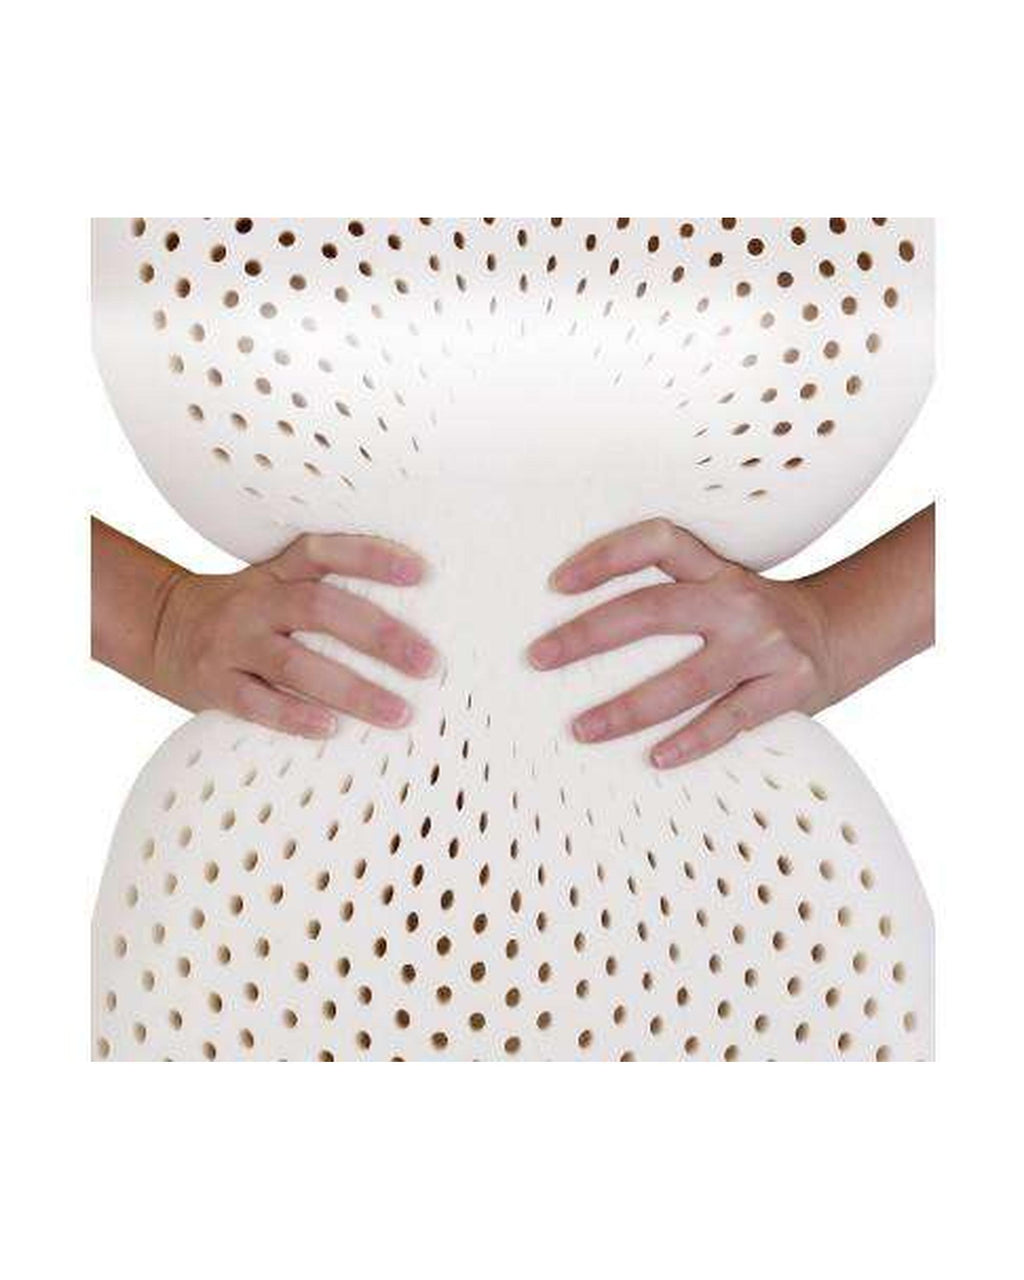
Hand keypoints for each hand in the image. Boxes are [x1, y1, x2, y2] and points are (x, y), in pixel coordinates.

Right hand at [153, 532, 437, 736]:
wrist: (159, 629)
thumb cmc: (246, 615)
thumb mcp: (276, 586)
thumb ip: (328, 595)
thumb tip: (414, 626)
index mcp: (277, 573)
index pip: (325, 552)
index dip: (372, 557)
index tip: (422, 573)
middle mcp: (256, 602)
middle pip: (320, 609)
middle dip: (379, 636)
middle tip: (428, 663)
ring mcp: (232, 644)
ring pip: (294, 663)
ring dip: (352, 690)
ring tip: (399, 712)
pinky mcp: (212, 684)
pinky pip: (255, 703)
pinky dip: (294, 716)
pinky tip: (332, 730)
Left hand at [527, 518, 834, 767]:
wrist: (837, 636)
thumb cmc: (752, 621)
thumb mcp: (719, 590)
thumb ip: (670, 599)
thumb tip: (578, 631)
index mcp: (716, 568)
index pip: (658, 542)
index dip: (606, 556)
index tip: (557, 582)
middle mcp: (738, 600)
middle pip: (653, 611)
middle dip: (588, 636)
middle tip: (540, 657)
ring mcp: (767, 645)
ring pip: (685, 680)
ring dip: (627, 708)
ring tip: (583, 728)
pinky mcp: (791, 687)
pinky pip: (730, 721)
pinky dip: (690, 742)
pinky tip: (655, 759)